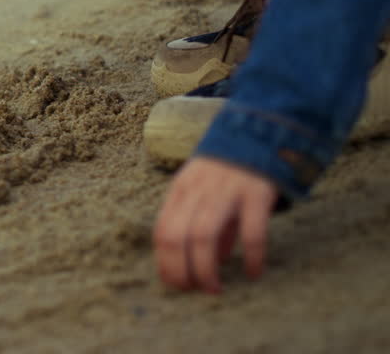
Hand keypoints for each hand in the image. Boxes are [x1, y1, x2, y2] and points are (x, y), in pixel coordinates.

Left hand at [153, 157, 278, 293]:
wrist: (259, 129)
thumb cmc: (227, 168)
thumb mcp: (205, 190)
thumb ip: (203, 221)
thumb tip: (211, 260)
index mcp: (181, 190)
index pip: (162, 231)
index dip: (165, 262)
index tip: (177, 285)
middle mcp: (198, 190)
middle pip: (177, 236)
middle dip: (180, 270)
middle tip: (193, 291)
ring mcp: (226, 191)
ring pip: (203, 236)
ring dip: (205, 269)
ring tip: (214, 290)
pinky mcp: (256, 193)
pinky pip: (251, 231)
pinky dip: (251, 256)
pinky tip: (253, 273)